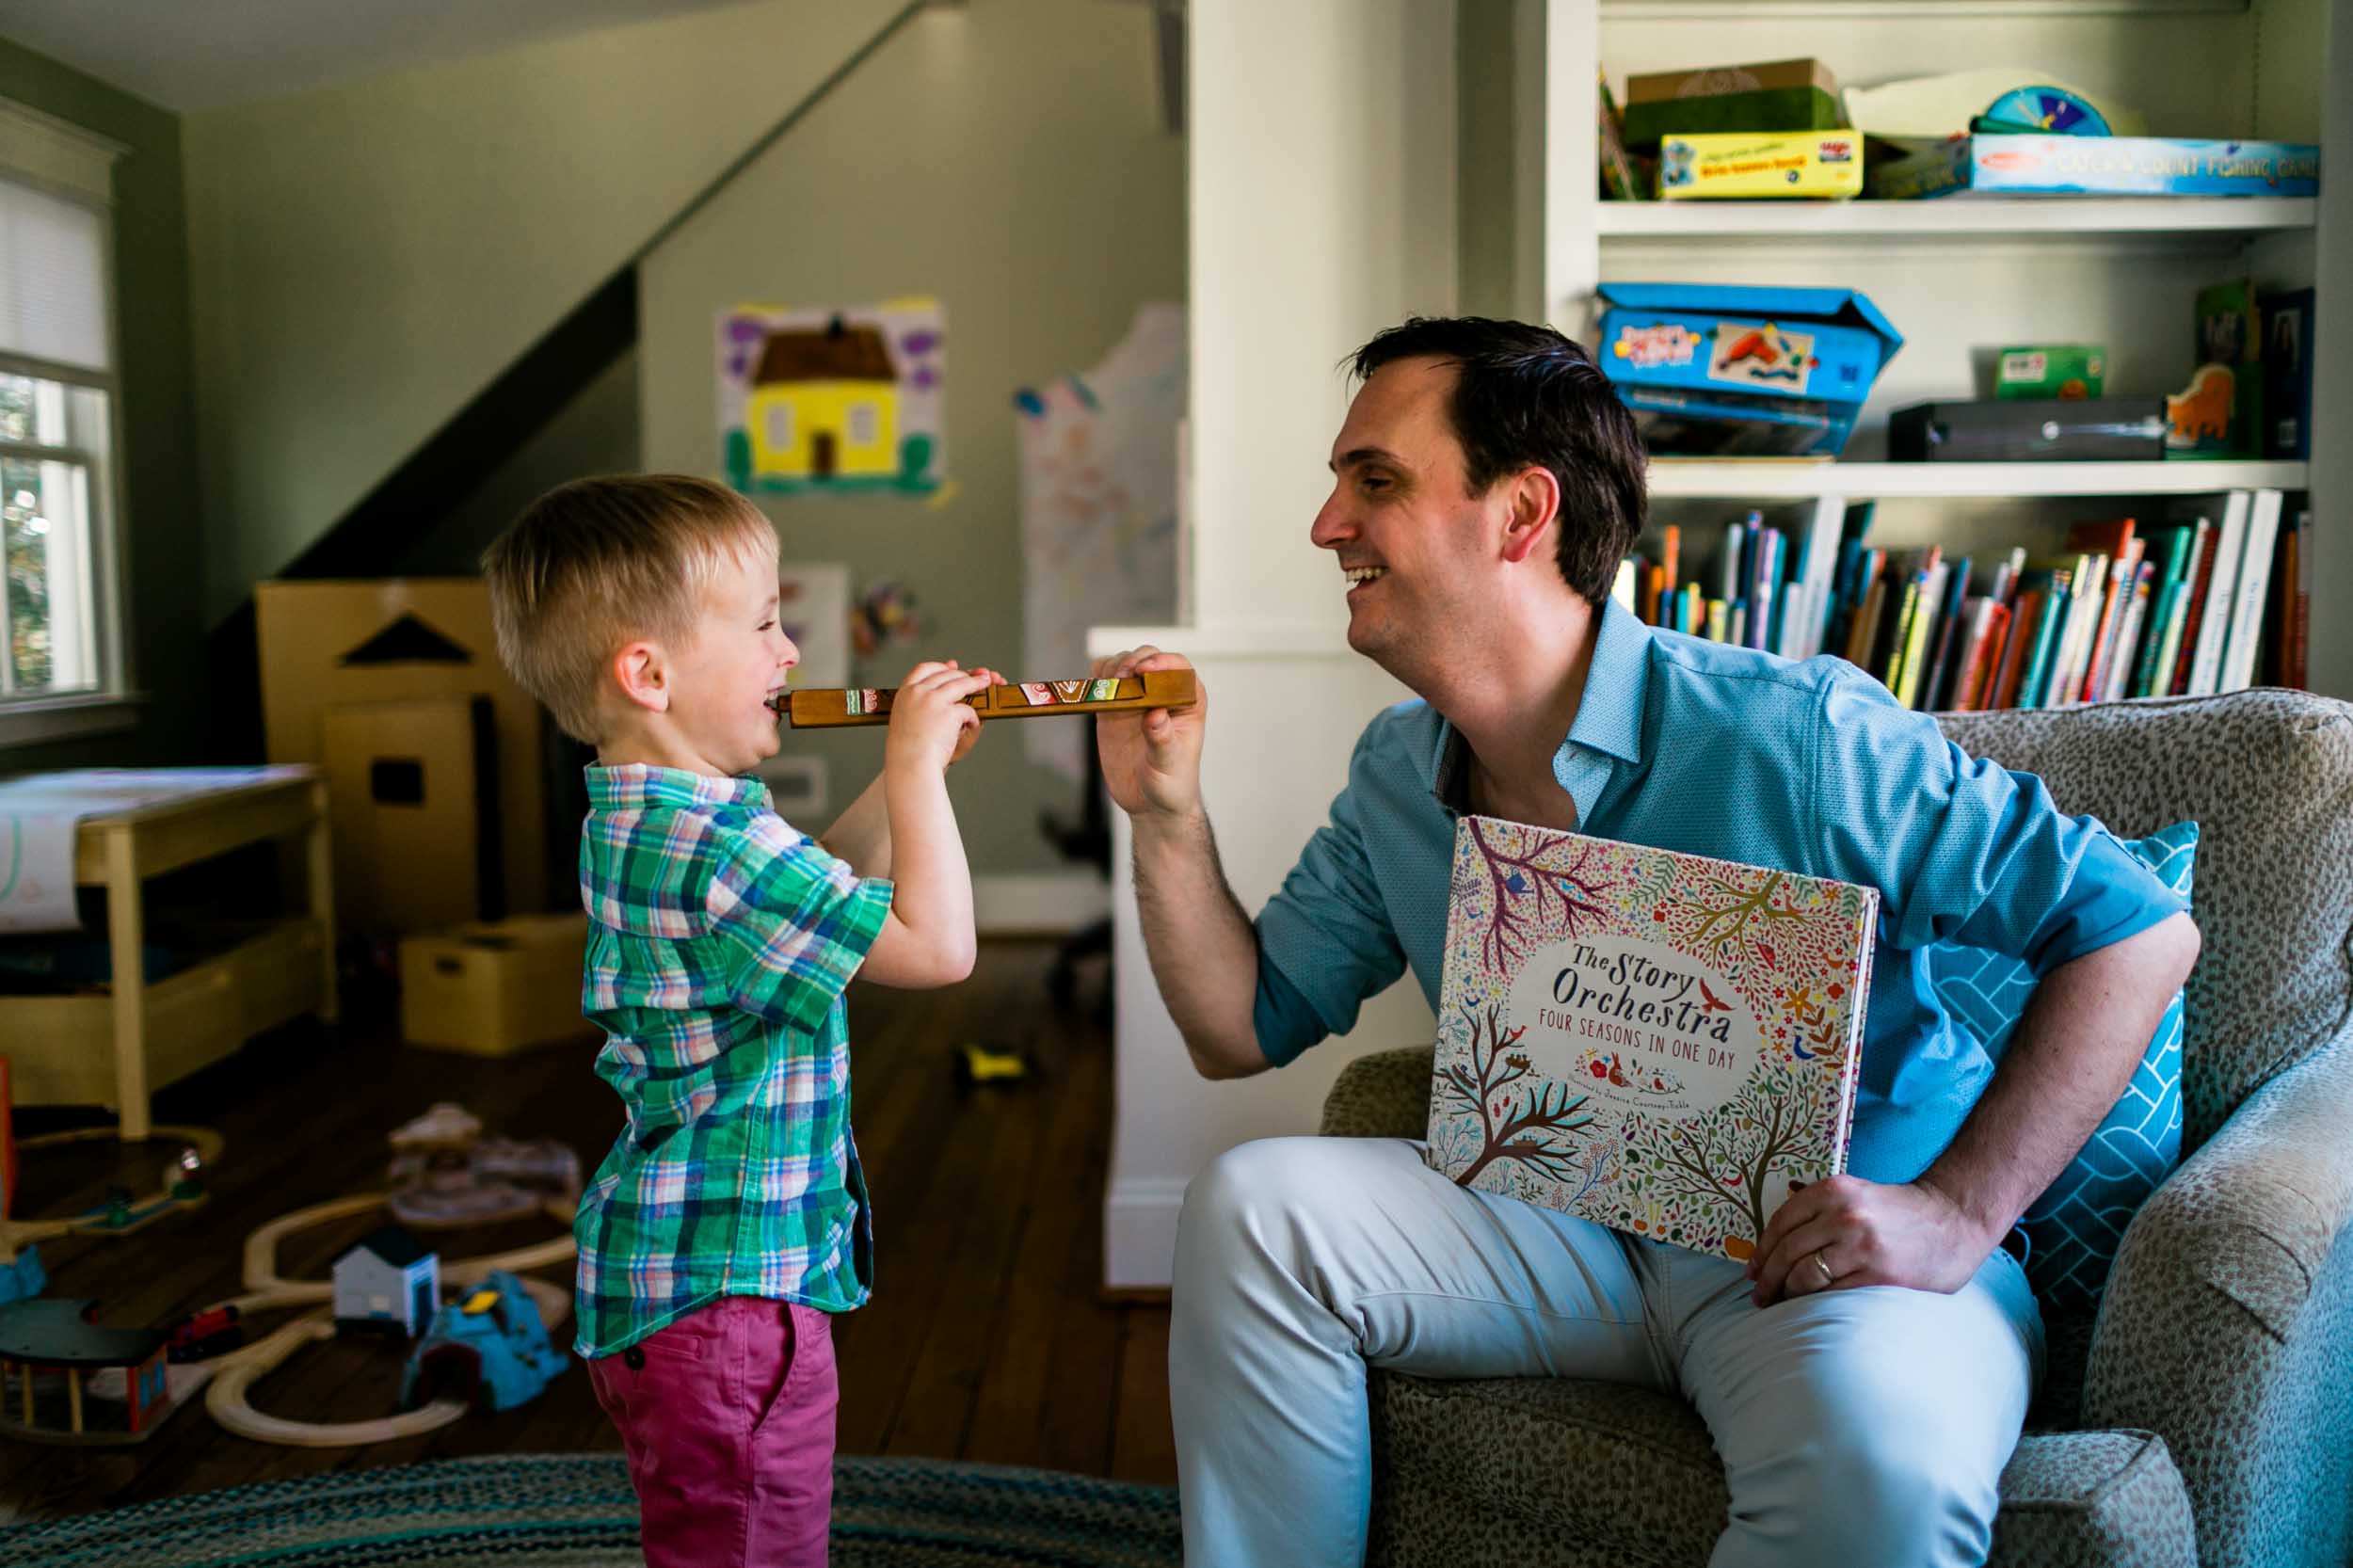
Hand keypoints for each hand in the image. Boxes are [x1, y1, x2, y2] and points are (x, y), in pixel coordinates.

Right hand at [884, 661, 993, 775]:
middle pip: (946, 675)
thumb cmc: (908, 747)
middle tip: (977, 677)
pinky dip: (972, 718)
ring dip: (977, 682)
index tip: (951, 668)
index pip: (923, 669)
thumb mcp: (909, 716)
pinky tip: (972, 725)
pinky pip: (968, 710)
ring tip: (989, 682)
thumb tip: (950, 666)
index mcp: (904, 693)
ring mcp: (934, 700)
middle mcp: (918, 692)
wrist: (910, 764)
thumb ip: (925, 696)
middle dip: (964, 675)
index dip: (940, 667)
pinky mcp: (949, 712)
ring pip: (961, 684)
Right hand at [1091, 647, 1204, 819]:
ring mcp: (1137, 698)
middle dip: (1134, 661)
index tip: (1145, 670)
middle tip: (1121, 677)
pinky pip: (1103, 682)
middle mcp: (1163, 693)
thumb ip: (1162, 740)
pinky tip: (1094, 689)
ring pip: (1124, 664)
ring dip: (1113, 667)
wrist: (1150, 803)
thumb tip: (1155, 714)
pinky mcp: (1114, 709)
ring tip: (1108, 687)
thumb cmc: (1171, 784)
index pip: (1179, 669)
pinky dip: (1096, 679)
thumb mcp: (1169, 765)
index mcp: (1188, 701)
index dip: (1162, 662)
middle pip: (1148, 658)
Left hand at [1745, 1174, 1996, 1306]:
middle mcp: (1843, 1215)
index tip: (1752, 1269)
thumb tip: (1775, 1241)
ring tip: (1779, 1306)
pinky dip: (1814, 1305)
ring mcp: (1861, 1246)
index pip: (1781, 1223)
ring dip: (1785, 1294)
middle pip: (1787, 1252)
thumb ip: (1820, 1209)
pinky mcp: (1879, 1275)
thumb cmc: (1901, 1211)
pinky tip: (1808, 1311)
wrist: (1955, 1219)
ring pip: (1804, 1275)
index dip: (1761, 1251)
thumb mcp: (1856, 1194)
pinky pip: (1832, 1294)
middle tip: (1759, 1296)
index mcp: (1834, 1191)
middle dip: (1767, 1278)